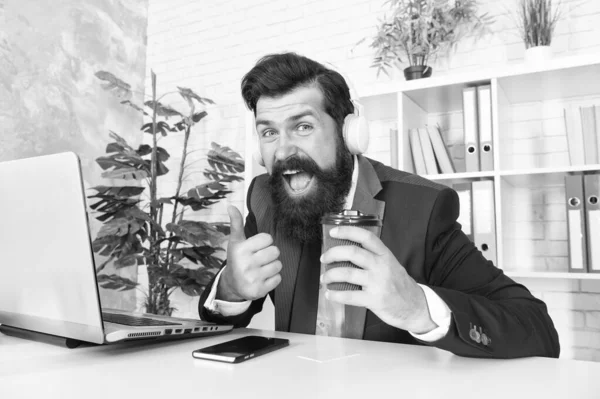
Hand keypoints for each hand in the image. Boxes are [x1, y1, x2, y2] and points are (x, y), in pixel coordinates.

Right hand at [217, 206, 281, 301]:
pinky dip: (273, 278)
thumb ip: (236, 223)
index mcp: (240, 249)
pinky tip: (262, 278)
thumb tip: (231, 205)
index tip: (256, 248)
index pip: (268, 238)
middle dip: (270, 254)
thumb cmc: (237, 259)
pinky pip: (278, 278)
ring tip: (261, 269)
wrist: (232, 285)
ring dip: (272, 266)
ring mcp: (252, 278)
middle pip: (275, 251)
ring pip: (278, 265)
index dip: (264, 242)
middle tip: (259, 259)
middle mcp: (245, 263)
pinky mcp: (259, 290)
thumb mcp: (235, 241)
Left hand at [320, 226, 436, 333]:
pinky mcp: (374, 299)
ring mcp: (377, 282)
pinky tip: (330, 294)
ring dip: (330, 275)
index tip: (333, 232)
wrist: (415, 306)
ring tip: (325, 278)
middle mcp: (381, 266)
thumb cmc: (399, 285)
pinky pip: (349, 295)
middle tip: (324, 258)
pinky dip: (335, 295)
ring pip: (347, 273)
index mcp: (385, 255)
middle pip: (352, 252)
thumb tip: (345, 253)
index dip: (347, 231)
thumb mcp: (390, 264)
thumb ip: (373, 257)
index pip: (365, 237)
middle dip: (333, 254)